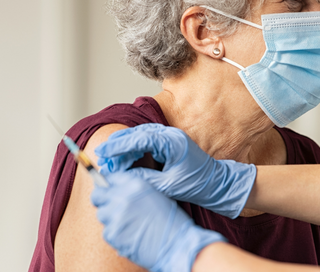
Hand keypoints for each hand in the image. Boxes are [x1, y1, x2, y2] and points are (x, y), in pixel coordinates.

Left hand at [91, 172, 224, 271]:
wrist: (176, 243)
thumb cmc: (170, 221)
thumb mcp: (155, 195)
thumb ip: (135, 191)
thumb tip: (117, 191)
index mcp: (136, 184)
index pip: (111, 178)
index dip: (109, 184)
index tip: (108, 190)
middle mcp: (123, 197)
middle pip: (97, 195)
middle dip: (102, 199)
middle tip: (110, 206)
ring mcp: (115, 216)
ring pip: (102, 214)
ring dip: (110, 218)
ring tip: (127, 224)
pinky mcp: (112, 234)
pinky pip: (106, 231)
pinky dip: (115, 233)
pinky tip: (130, 234)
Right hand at [95, 123, 256, 217]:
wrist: (217, 184)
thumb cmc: (197, 185)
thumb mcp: (167, 186)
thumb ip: (144, 179)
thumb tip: (122, 176)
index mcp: (173, 142)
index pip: (140, 139)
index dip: (119, 146)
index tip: (104, 154)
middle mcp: (171, 135)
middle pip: (138, 134)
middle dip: (118, 145)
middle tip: (102, 156)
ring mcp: (171, 137)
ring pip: (141, 135)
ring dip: (125, 146)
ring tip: (110, 159)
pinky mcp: (170, 143)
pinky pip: (147, 140)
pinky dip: (134, 148)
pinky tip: (125, 158)